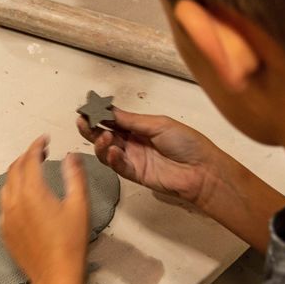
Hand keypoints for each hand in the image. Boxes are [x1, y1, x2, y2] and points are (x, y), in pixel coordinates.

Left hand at [0, 136, 89, 283]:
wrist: (55, 276)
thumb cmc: (71, 242)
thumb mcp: (79, 205)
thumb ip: (74, 176)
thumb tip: (71, 157)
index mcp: (32, 191)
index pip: (29, 158)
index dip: (36, 145)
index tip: (44, 139)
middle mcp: (14, 201)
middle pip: (14, 169)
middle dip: (26, 157)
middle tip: (41, 152)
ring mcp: (6, 217)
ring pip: (6, 186)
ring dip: (18, 174)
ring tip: (32, 172)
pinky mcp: (5, 230)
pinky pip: (4, 204)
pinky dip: (13, 193)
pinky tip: (25, 198)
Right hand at [78, 108, 221, 206]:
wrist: (202, 170)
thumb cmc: (187, 143)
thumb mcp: (159, 124)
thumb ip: (132, 120)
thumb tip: (109, 110)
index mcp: (140, 127)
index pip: (114, 120)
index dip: (100, 114)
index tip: (87, 109)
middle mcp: (133, 142)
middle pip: (105, 135)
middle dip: (92, 128)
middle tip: (82, 122)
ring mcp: (133, 159)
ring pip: (107, 151)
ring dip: (101, 143)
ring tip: (104, 137)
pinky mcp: (135, 175)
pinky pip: (118, 167)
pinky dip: (112, 159)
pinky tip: (114, 151)